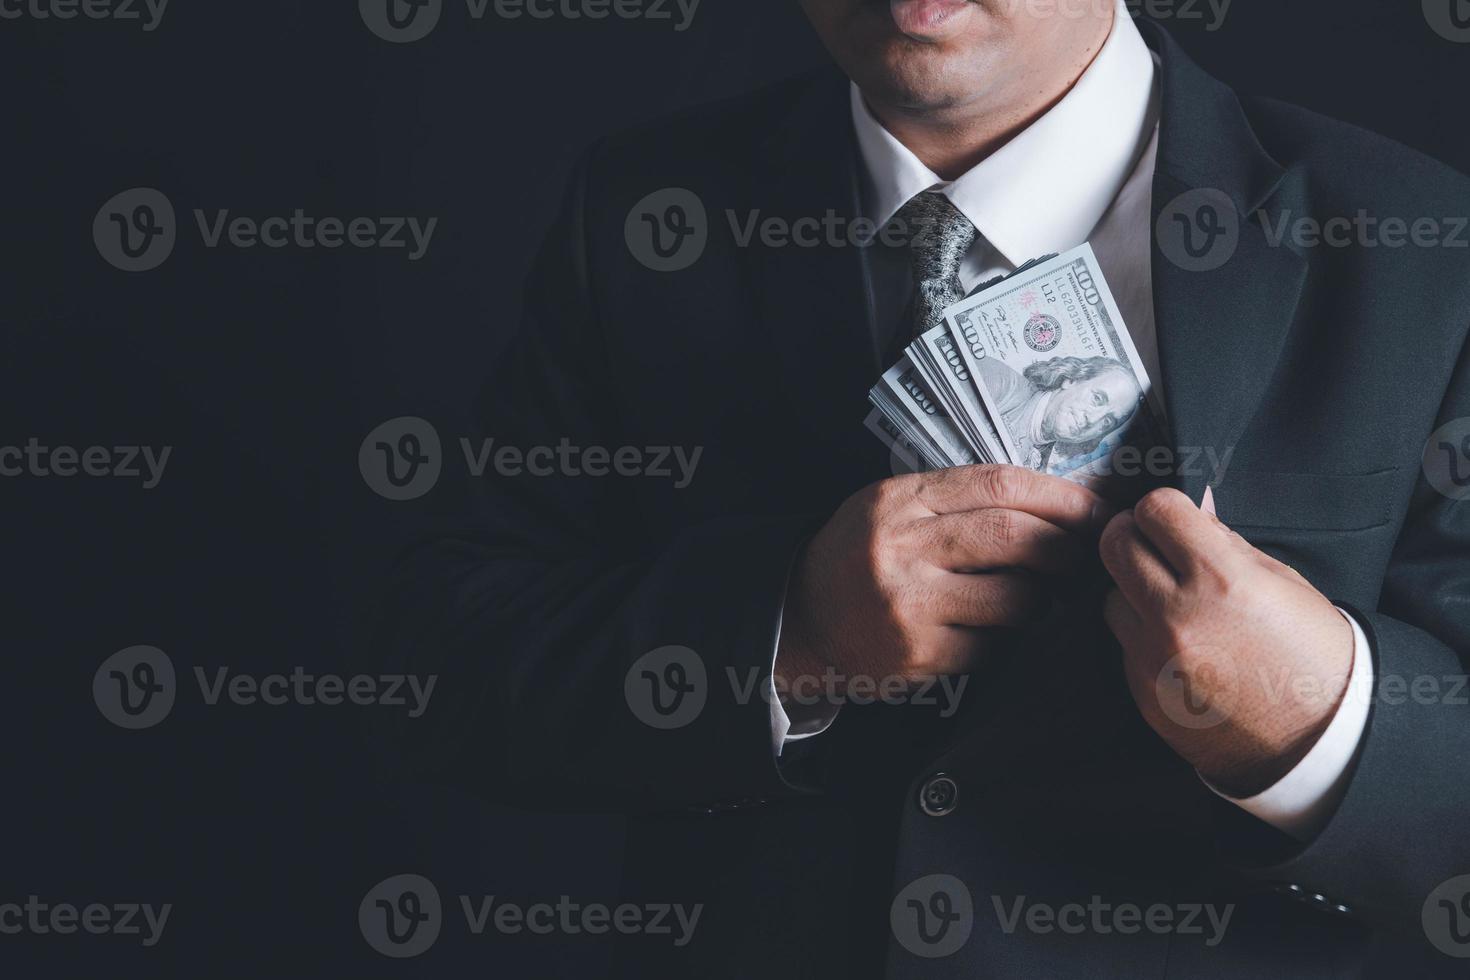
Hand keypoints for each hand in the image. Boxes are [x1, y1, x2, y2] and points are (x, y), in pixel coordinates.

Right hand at [776, 465, 1112, 711]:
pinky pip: (992, 646)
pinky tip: (988, 630)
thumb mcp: (891, 506)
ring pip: (1015, 599)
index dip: (1059, 497)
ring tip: (1034, 597)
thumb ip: (956, 499)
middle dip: (1065, 547)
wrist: (800, 619)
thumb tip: (1054, 506)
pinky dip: (1004, 639)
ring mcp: (908, 606)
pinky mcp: (916, 655)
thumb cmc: (859, 555)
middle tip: (1084, 557)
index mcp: (899, 501)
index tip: (1094, 509)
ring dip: (1040, 600)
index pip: (997, 484)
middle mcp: (901, 549)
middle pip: (1013, 537)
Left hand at [1100, 487, 1353, 797]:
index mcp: (1222, 580)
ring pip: (1111, 596)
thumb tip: (1191, 511)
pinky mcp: (1144, 692)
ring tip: (1173, 603)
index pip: (1155, 510)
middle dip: (1133, 537)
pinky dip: (1143, 636)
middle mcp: (1179, 617)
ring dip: (1134, 591)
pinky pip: (1124, 644)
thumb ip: (1225, 544)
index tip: (1171, 518)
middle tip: (1154, 546)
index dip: (1162, 508)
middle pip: (1115, 545)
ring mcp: (1155, 658)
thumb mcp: (1282, 583)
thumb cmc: (1311, 656)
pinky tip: (1180, 647)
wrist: (1319, 742)